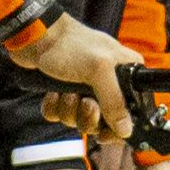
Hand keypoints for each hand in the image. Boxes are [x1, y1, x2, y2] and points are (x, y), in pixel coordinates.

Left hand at [10, 15, 132, 146]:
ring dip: (69, 110)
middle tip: (84, 103)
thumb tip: (126, 130)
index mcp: (125, 75)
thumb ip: (115, 101)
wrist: (37, 37)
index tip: (105, 132)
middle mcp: (108, 83)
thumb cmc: (70, 45)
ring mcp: (85, 89)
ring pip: (79, 119)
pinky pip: (61, 114)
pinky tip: (53, 93)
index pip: (132, 111)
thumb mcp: (99, 70)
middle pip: (104, 121)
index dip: (118, 127)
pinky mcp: (64, 92)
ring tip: (66, 92)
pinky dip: (54, 107)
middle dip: (88, 117)